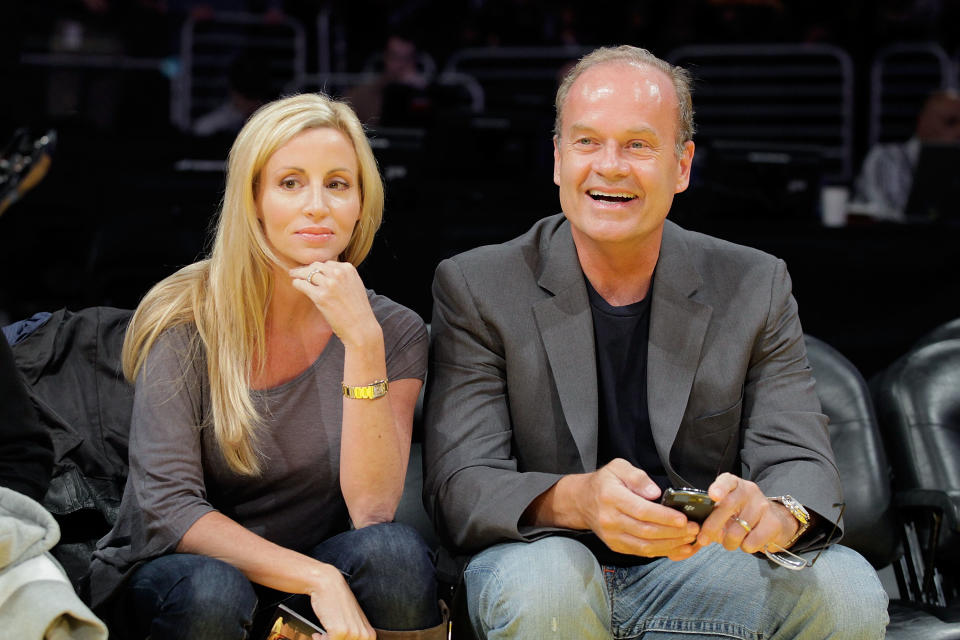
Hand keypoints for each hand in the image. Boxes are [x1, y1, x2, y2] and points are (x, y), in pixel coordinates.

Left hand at [290, 262, 379, 346]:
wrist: (361, 327)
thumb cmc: (358, 310)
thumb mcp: (355, 286)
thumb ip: (343, 277)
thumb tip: (327, 274)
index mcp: (348, 269)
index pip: (328, 263)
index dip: (319, 268)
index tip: (312, 271)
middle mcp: (338, 274)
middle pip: (316, 266)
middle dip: (306, 269)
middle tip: (298, 272)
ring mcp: (329, 285)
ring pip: (308, 273)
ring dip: (299, 274)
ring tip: (294, 276)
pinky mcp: (320, 296)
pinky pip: (302, 284)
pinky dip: (297, 283)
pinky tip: (296, 285)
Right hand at [308, 563, 374, 639]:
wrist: (329, 585)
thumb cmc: (338, 601)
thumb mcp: (353, 621)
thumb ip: (354, 634)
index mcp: (369, 634)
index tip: (333, 638)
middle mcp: (363, 635)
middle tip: (326, 637)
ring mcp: (352, 633)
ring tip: (322, 636)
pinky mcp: (340, 631)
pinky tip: (318, 634)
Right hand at [578, 459, 700, 558]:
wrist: (582, 502)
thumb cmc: (605, 482)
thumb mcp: (619, 467)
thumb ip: (638, 477)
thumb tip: (655, 493)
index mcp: (611, 497)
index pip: (642, 510)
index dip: (664, 517)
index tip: (683, 519)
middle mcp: (610, 519)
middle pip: (646, 531)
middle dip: (673, 532)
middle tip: (694, 529)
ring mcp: (612, 536)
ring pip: (645, 546)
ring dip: (670, 544)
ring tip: (689, 539)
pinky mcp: (616, 546)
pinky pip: (641, 553)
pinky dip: (661, 552)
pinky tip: (677, 547)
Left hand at [696, 473, 798, 553]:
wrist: (774, 520)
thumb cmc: (741, 514)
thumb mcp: (726, 508)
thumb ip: (712, 515)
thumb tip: (699, 531)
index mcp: (734, 484)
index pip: (727, 481)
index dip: (719, 488)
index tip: (713, 496)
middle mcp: (749, 491)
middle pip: (728, 506)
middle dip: (712, 526)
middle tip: (703, 539)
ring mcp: (762, 505)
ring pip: (738, 530)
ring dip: (728, 542)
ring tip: (729, 542)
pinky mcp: (773, 523)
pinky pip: (751, 542)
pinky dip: (745, 547)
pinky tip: (747, 542)